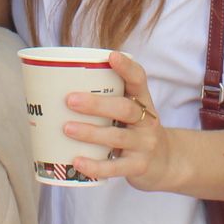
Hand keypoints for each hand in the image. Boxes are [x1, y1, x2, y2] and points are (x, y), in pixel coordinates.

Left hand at [63, 51, 173, 191]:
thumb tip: (57, 87)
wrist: (166, 162)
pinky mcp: (139, 167)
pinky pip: (116, 167)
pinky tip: (77, 162)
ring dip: (90, 132)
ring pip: (117, 137)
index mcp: (142, 101)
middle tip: (70, 100)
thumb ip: (107, 99)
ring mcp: (144, 145)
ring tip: (67, 128)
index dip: (127, 67)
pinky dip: (95, 166)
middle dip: (96, 104)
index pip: (139, 79)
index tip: (111, 55)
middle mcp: (147, 121)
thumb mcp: (130, 112)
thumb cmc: (135, 130)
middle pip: (125, 109)